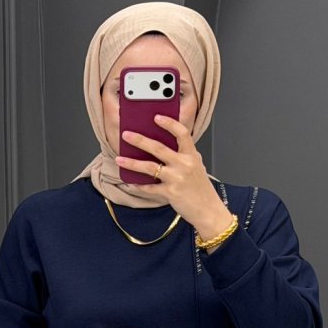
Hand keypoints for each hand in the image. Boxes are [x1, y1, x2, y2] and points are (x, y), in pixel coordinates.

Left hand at [115, 115, 234, 239]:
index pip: (182, 133)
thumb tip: (166, 147)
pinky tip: (131, 182)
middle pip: (159, 148)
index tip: (157, 117)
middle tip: (126, 135)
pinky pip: (150, 188)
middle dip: (140, 140)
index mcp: (192, 155)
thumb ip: (185, 155)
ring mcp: (177, 178)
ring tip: (119, 159)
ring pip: (149, 167)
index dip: (169, 124)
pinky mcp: (171, 192)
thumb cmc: (201, 189)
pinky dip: (139, 185)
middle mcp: (184, 165)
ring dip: (132, 163)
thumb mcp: (197, 167)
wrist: (208, 210)